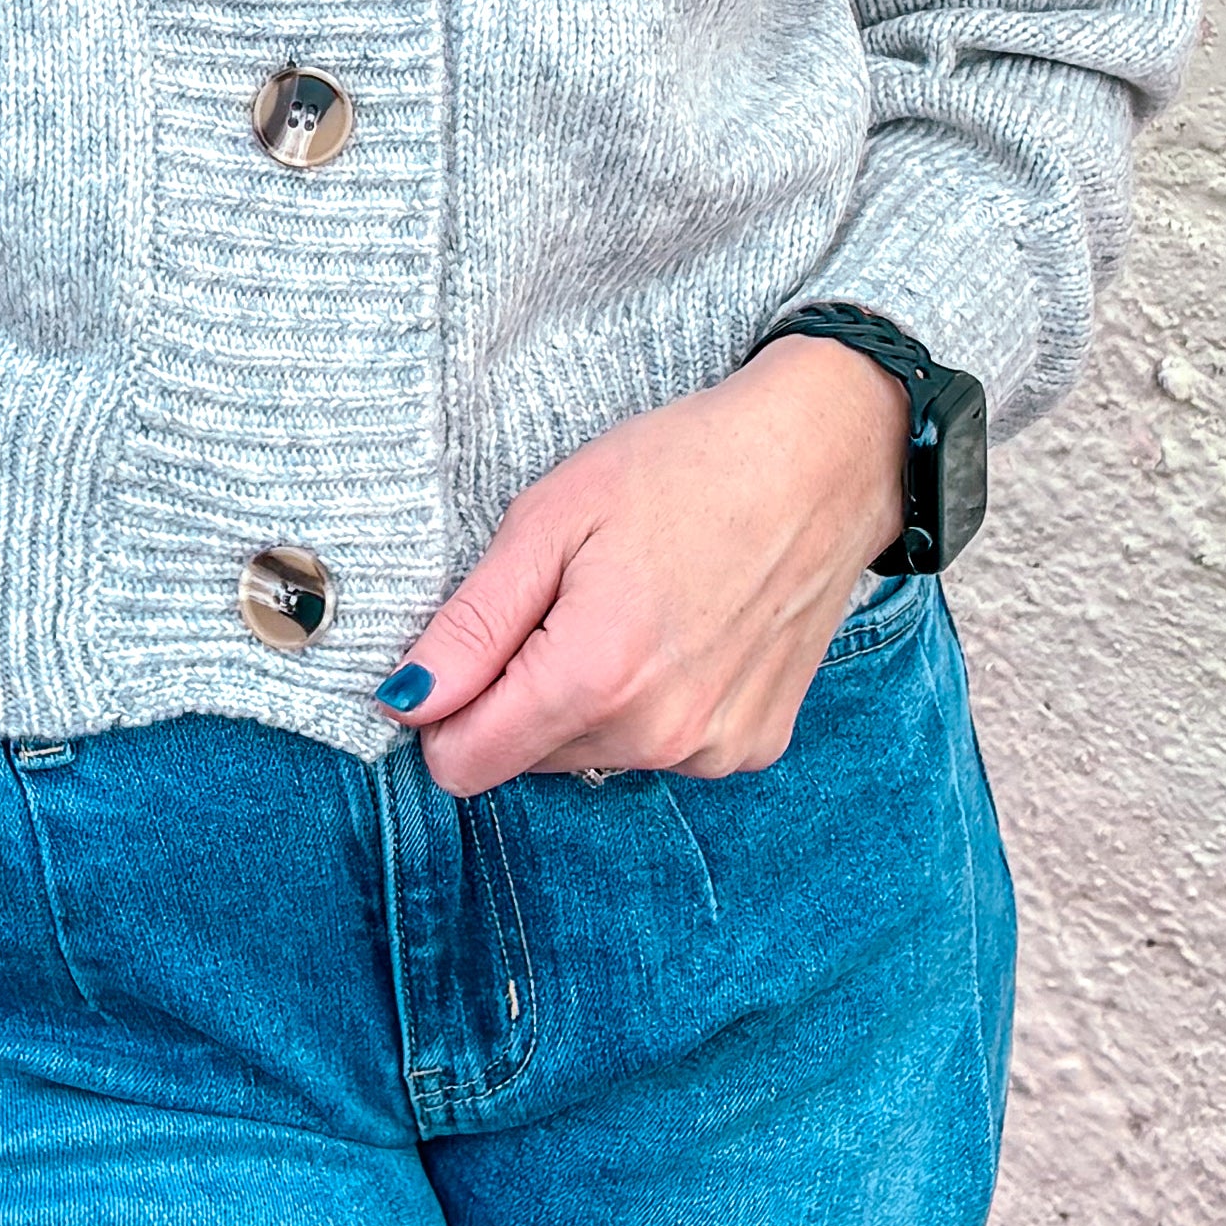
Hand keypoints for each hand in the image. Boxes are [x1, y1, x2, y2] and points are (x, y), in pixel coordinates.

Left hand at [393, 336, 907, 796]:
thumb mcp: (553, 517)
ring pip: (592, 755)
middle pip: (526, 758)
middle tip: (568, 596)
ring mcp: (713, 749)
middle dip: (521, 692)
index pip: (465, 764)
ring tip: (632, 603)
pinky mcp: (753, 746)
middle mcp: (657, 736)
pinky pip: (661, 749)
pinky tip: (684, 630)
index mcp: (594, 677)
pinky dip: (652, 703)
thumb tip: (404, 701)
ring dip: (587, 699)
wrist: (821, 460)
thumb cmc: (680, 467)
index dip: (443, 709)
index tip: (469, 645)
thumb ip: (473, 623)